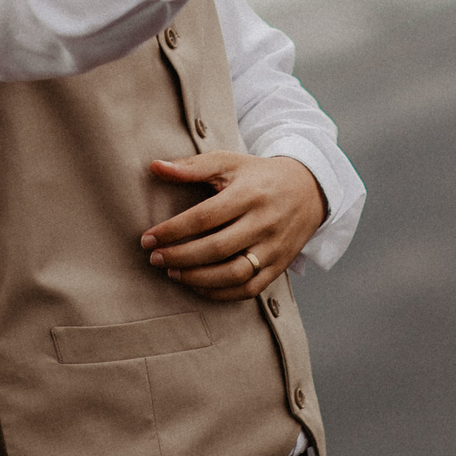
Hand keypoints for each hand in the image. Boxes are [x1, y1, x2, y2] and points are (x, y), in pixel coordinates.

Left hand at [139, 153, 326, 300]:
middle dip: (180, 257)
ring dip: (197, 278)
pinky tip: (197, 285)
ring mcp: (274, 248)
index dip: (172, 231)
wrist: (308, 189)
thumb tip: (155, 166)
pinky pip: (249, 288)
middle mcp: (263, 223)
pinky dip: (220, 293)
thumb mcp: (228, 162)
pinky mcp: (279, 266)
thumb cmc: (258, 175)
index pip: (204, 217)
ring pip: (234, 273)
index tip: (147, 239)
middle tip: (154, 258)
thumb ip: (192, 166)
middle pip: (217, 248)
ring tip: (172, 272)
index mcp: (249, 194)